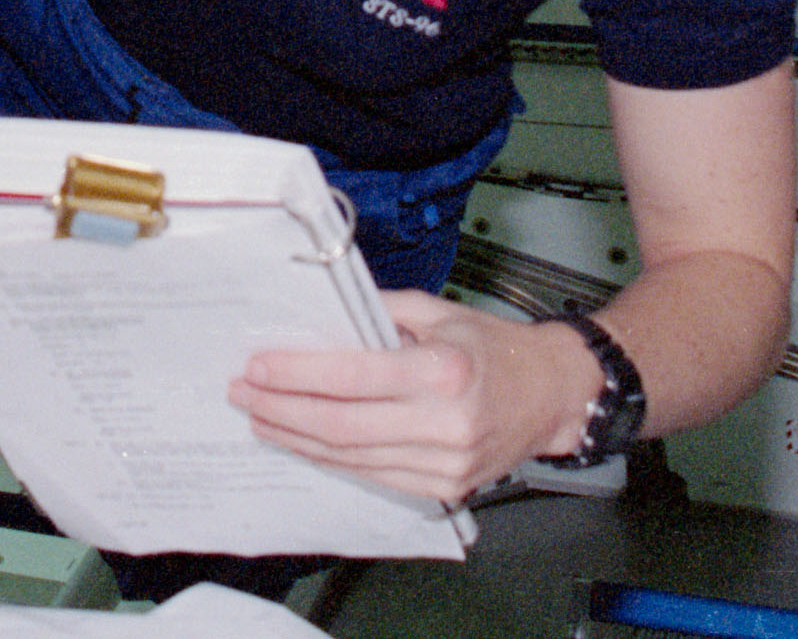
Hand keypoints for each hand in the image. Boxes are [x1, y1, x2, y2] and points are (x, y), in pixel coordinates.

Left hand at [228, 292, 595, 505]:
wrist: (554, 394)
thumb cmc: (497, 348)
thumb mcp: (440, 311)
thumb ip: (378, 310)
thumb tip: (319, 310)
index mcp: (444, 371)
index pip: (352, 377)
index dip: (297, 375)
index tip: (258, 366)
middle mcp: (445, 422)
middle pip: (341, 425)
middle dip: (281, 410)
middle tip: (243, 393)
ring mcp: (445, 463)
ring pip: (351, 457)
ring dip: (297, 438)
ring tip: (261, 417)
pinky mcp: (443, 487)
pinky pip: (373, 474)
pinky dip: (332, 458)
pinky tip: (304, 440)